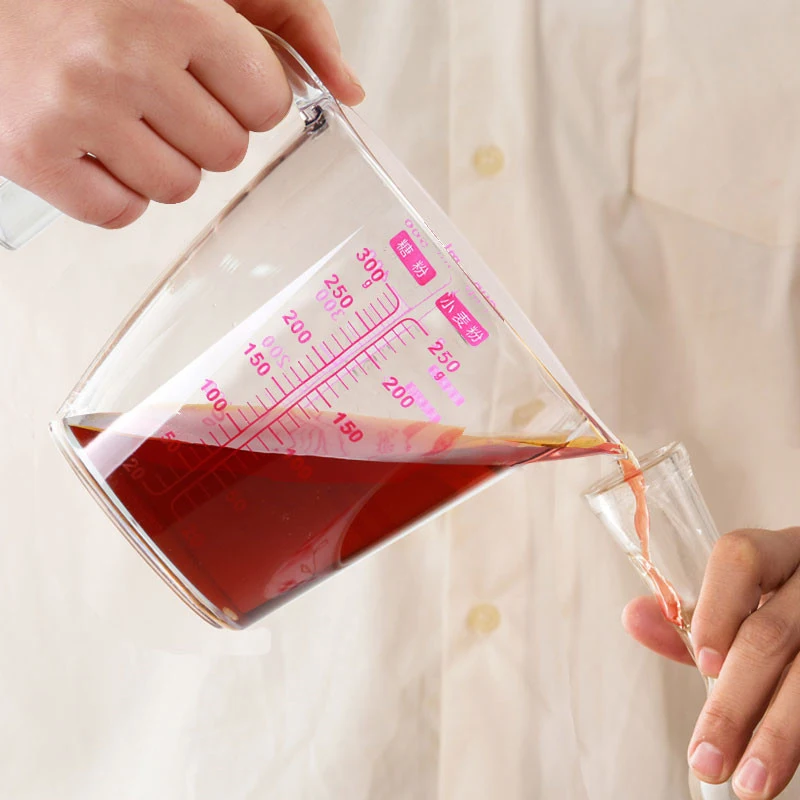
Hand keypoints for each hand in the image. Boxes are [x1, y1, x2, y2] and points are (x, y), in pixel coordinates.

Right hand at [0, 0, 362, 228]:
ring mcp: (74, 110)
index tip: (213, 77)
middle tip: (156, 90)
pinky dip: (115, 189)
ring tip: (121, 113)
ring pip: (179, 188)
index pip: (266, 102)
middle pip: (226, 152)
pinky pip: (120, 212)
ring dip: (161, 160)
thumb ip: (289, 17)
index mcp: (173, 5)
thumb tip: (348, 89)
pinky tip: (93, 143)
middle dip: (203, 127)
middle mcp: (123, 57)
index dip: (245, 95)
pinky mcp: (33, 154)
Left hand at [624, 528, 799, 798]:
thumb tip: (635, 619)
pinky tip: (789, 768)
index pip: (739, 558)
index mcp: (777, 553)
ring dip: (778, 736)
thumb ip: (693, 616)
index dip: (717, 609)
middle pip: (771, 634)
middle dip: (734, 703)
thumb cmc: (784, 611)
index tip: (704, 662)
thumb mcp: (743, 604)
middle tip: (707, 758)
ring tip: (750, 783)